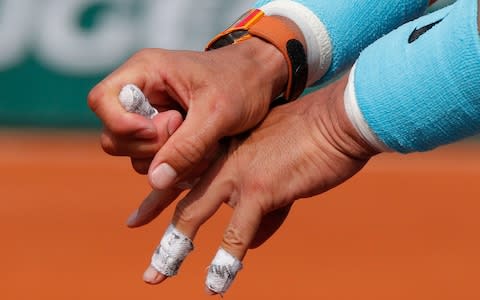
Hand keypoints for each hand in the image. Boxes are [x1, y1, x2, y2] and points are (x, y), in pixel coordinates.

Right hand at [88, 36, 287, 187]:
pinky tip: (202, 156)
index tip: (158, 131)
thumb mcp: (217, 114)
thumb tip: (156, 180)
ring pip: (135, 154)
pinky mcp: (164, 135)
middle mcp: (141, 94)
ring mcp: (151, 116)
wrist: (261, 82)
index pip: (101, 100)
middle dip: (151, 147)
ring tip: (204, 146)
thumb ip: (186, 147)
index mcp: (145, 72)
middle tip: (186, 133)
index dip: (121, 124)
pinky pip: (155, 161)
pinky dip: (177, 166)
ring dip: (169, 160)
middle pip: (114, 136)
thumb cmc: (241, 83)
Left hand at [136, 72, 379, 292]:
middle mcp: (221, 159)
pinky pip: (236, 233)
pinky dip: (224, 262)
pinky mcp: (259, 189)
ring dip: (174, 249)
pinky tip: (215, 285)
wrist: (335, 123)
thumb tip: (252, 243)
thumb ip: (262, 206)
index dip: (156, 200)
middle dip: (161, 233)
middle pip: (179, 198)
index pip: (181, 176)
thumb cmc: (309, 140)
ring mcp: (236, 172)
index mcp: (223, 149)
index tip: (136, 219)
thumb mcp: (277, 167)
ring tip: (157, 276)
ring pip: (193, 215)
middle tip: (148, 263)